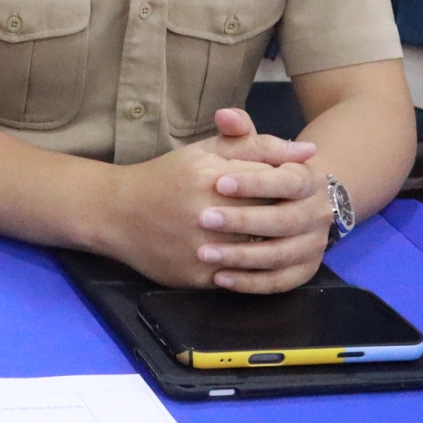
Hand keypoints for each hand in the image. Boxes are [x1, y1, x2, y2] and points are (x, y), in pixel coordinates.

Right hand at [102, 111, 320, 289]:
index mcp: (210, 175)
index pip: (273, 182)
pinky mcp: (196, 274)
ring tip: (269, 235)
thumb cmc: (166, 177)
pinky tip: (248, 257)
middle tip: (285, 215)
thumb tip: (307, 152)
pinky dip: (248, 269)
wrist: (115, 212)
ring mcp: (200, 247)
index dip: (285, 186)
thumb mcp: (205, 152)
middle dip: (281, 216)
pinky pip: (238, 276)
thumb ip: (256, 145)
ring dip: (268, 244)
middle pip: (269, 217)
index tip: (285, 189)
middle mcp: (205, 212)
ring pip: (257, 250)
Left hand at [197, 106, 336, 292]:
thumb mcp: (248, 150)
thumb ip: (240, 133)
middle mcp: (318, 213)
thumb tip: (226, 116)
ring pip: (281, 255)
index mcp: (307, 179)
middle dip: (243, 221)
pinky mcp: (303, 270)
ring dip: (242, 257)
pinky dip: (252, 283)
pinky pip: (280, 282)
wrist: (287, 202)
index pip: (287, 180)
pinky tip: (220, 278)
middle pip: (285, 221)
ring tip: (203, 252)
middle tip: (204, 219)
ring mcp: (312, 244)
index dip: (255, 182)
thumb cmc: (257, 174)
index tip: (220, 182)